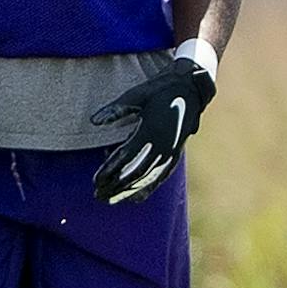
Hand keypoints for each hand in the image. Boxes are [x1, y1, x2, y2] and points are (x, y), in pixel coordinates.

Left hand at [89, 58, 215, 203]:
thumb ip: (116, 109)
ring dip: (129, 191)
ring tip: (112, 200)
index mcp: (151, 130)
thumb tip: (94, 121)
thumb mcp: (137, 94)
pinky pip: (162, 175)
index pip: (126, 157)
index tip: (95, 181)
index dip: (110, 170)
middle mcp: (163, 144)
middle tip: (98, 195)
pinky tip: (137, 198)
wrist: (192, 88)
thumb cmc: (160, 89)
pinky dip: (149, 187)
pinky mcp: (177, 152)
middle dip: (116, 186)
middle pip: (136, 173)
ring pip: (149, 178)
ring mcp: (172, 150)